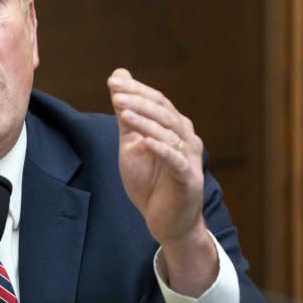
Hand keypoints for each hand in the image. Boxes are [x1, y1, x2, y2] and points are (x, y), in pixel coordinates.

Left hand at [108, 68, 215, 295]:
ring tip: (123, 112)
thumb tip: (118, 79)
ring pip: (170, 133)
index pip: (157, 101)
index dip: (136, 90)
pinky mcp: (189, 180)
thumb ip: (126, 116)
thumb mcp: (132, 145)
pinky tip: (145, 141)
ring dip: (146, 121)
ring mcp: (190, 159)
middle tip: (116, 92)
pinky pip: (176, 161)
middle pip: (164, 113)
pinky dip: (162, 150)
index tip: (113, 80)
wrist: (167, 222)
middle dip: (139, 101)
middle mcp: (186, 138)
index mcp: (174, 128)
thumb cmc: (151, 183)